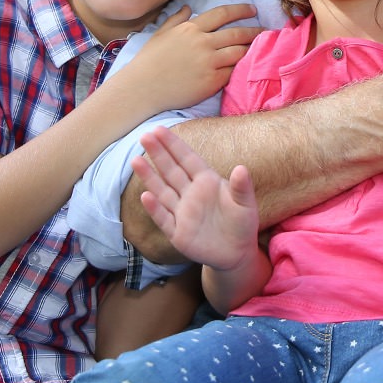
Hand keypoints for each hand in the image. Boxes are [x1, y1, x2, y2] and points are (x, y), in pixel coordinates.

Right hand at [118, 4, 259, 113]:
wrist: (141, 89)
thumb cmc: (148, 62)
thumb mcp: (160, 34)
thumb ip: (176, 19)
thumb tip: (188, 7)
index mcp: (190, 29)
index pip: (222, 14)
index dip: (241, 10)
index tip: (253, 10)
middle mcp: (202, 43)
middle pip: (237, 33)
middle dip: (254, 31)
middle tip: (265, 30)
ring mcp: (208, 62)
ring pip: (239, 52)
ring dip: (252, 49)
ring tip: (260, 48)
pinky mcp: (211, 81)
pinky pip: (233, 71)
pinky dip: (241, 68)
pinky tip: (248, 66)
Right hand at [132, 125, 260, 271]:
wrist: (237, 253)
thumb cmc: (242, 223)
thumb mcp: (246, 204)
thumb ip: (242, 187)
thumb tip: (241, 168)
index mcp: (207, 182)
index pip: (187, 160)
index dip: (174, 145)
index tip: (159, 129)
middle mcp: (191, 194)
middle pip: (171, 171)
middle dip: (158, 154)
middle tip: (144, 136)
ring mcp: (182, 213)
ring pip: (162, 191)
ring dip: (149, 177)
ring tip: (136, 160)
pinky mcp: (178, 233)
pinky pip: (164, 218)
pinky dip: (155, 208)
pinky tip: (146, 195)